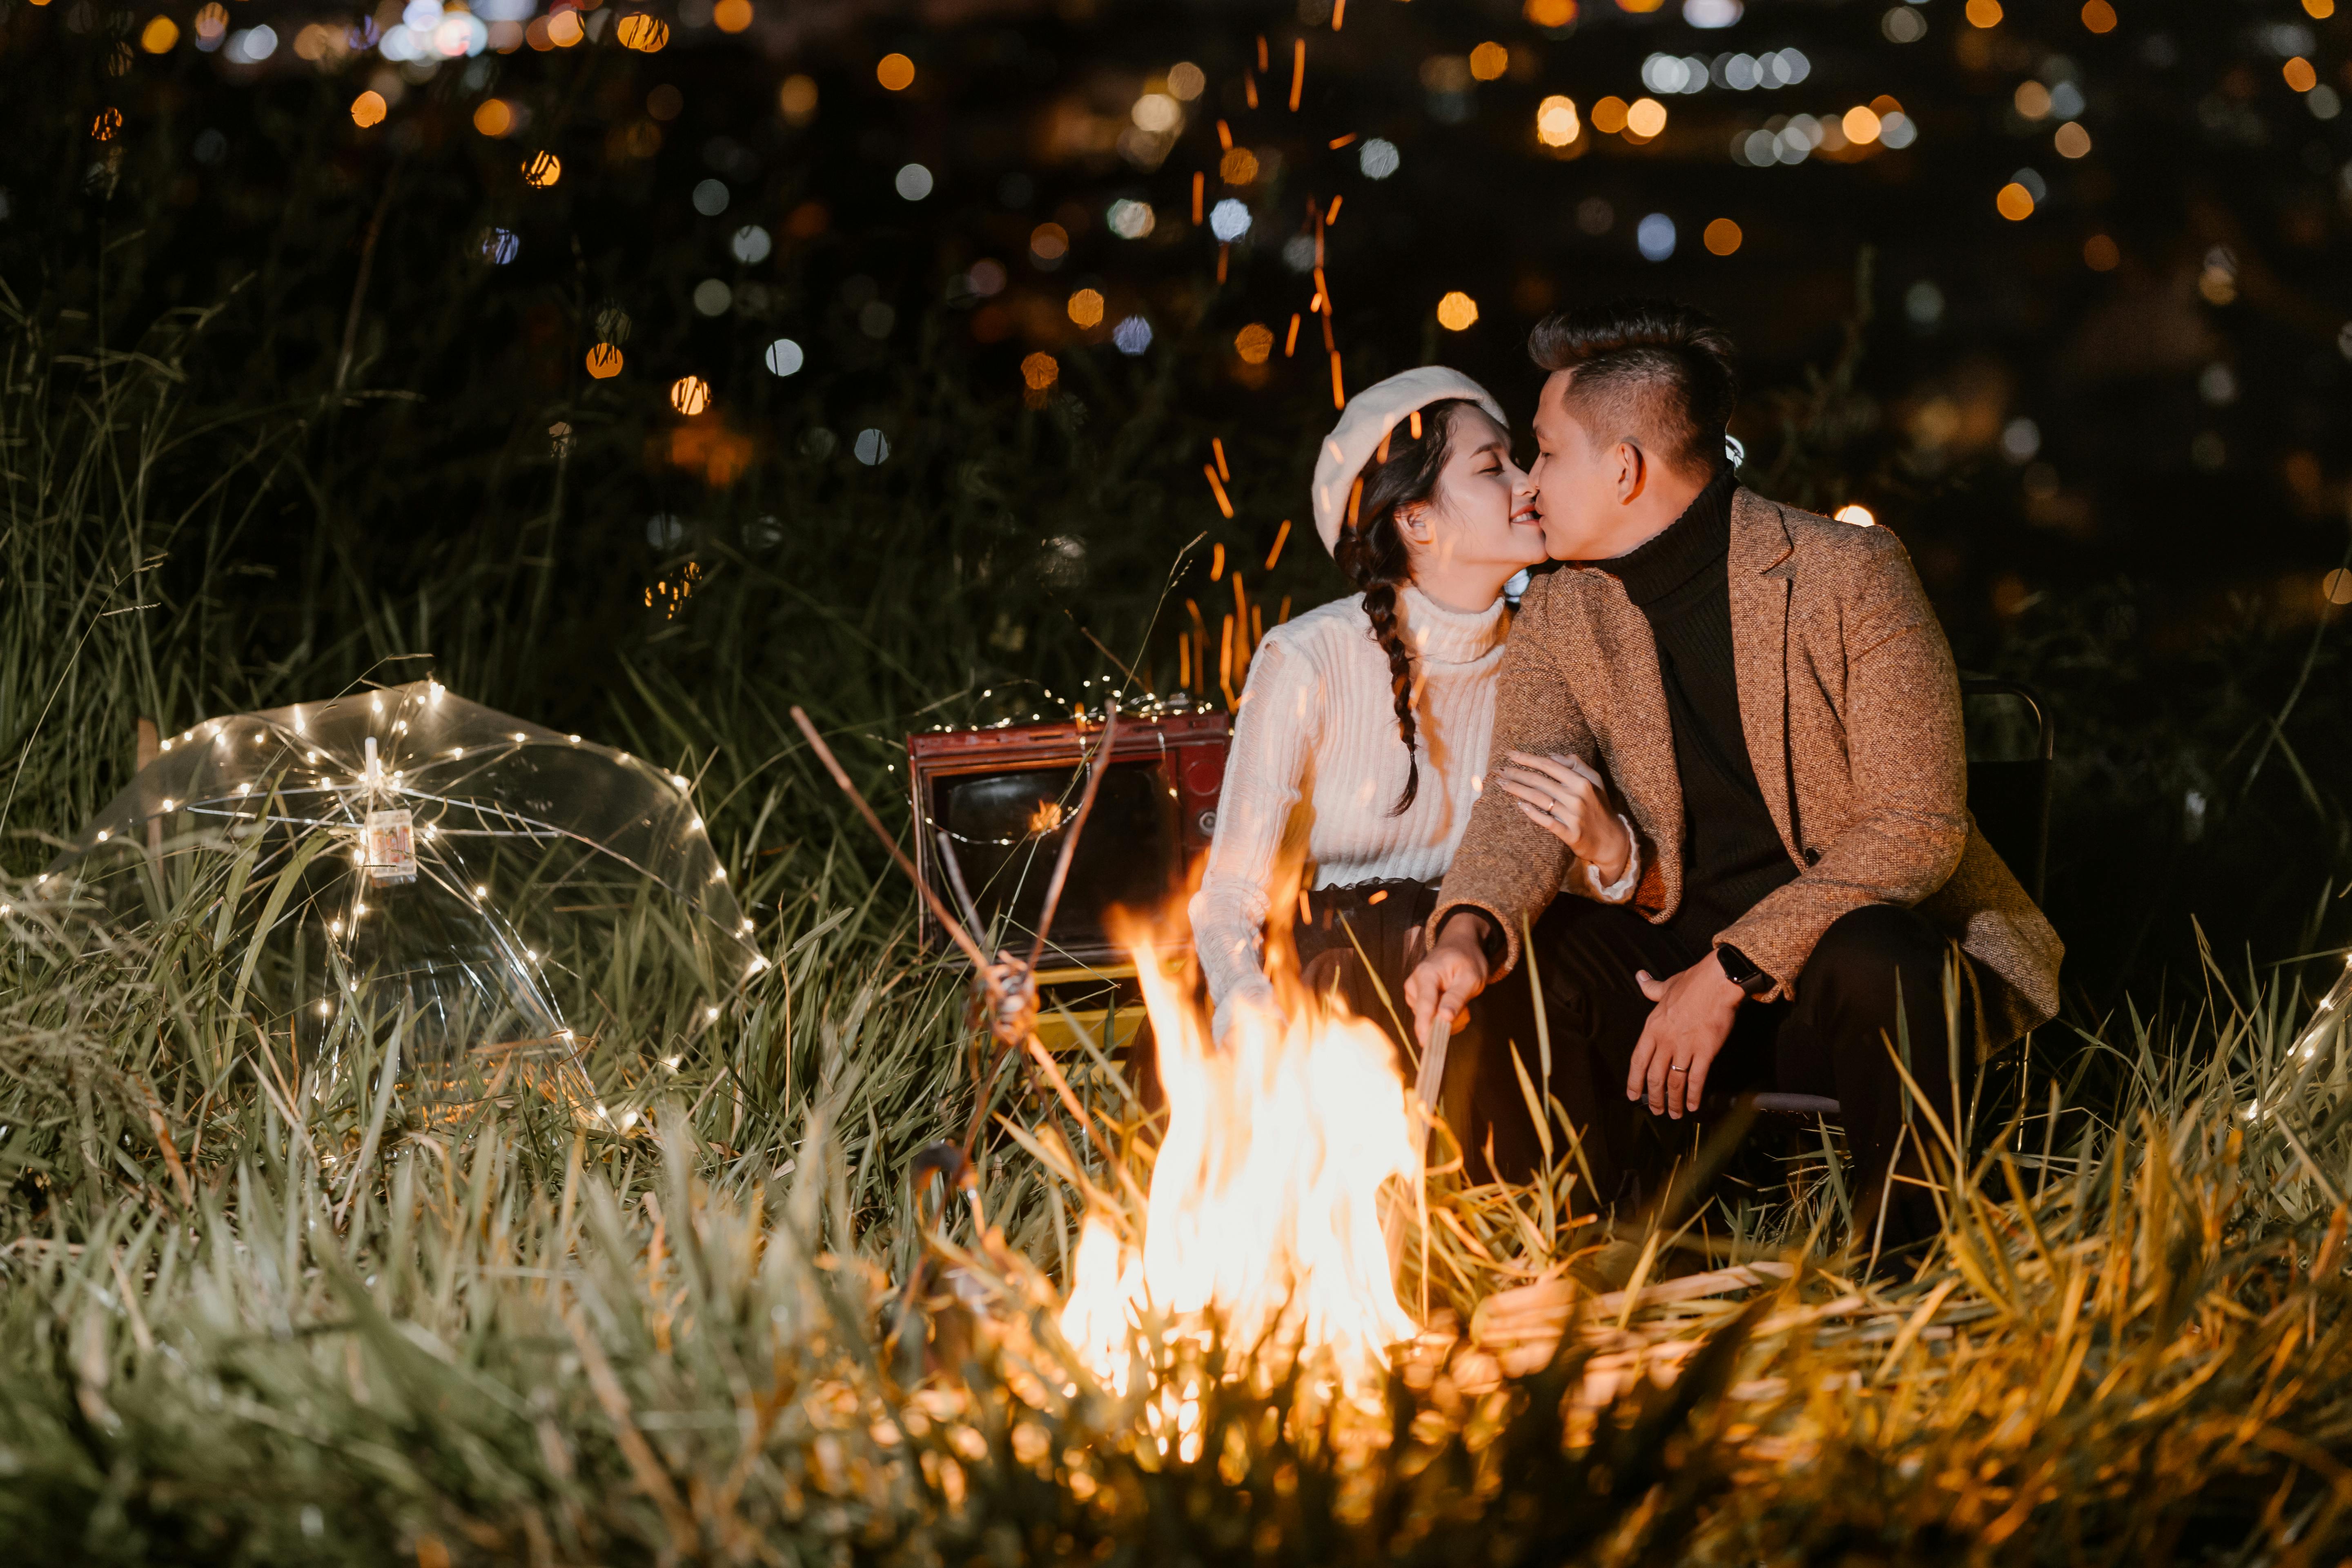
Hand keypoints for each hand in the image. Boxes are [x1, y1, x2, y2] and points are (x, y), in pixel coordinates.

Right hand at [1405, 914, 1489, 1051]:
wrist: (1458, 946)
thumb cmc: (1467, 959)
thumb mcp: (1471, 977)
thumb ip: (1457, 997)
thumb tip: (1444, 1018)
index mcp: (1426, 975)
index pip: (1425, 1005)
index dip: (1425, 1026)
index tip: (1425, 1044)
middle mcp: (1414, 984)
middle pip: (1428, 1016)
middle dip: (1449, 1020)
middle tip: (1467, 1009)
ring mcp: (1413, 992)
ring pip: (1429, 1020)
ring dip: (1448, 1019)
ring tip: (1460, 1001)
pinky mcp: (1415, 999)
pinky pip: (1430, 1018)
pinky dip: (1443, 1017)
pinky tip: (1452, 1005)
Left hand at [1496, 752, 1630, 885]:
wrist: (1611, 840)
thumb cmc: (1599, 807)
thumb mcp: (1595, 781)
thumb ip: (1577, 765)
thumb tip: (1553, 755)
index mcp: (1582, 781)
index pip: (1549, 765)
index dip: (1528, 759)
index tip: (1510, 754)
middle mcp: (1577, 797)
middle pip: (1540, 781)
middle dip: (1517, 774)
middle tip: (1499, 771)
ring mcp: (1573, 816)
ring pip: (1539, 799)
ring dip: (1517, 790)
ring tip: (1501, 784)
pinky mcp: (1570, 834)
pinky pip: (1547, 821)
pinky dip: (1533, 812)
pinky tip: (1520, 805)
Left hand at [1625, 952, 1746, 1118]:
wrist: (1717, 982)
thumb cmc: (1693, 983)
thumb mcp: (1666, 986)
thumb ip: (1651, 988)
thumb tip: (1640, 977)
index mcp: (1652, 1028)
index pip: (1637, 1061)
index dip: (1634, 1081)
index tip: (1633, 1095)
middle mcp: (1665, 1041)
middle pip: (1654, 1077)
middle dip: (1654, 1098)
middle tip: (1656, 1110)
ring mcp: (1685, 1047)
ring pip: (1674, 1082)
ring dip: (1674, 1101)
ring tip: (1675, 1114)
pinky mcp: (1705, 1051)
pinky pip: (1697, 1079)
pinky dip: (1694, 1095)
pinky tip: (1694, 1105)